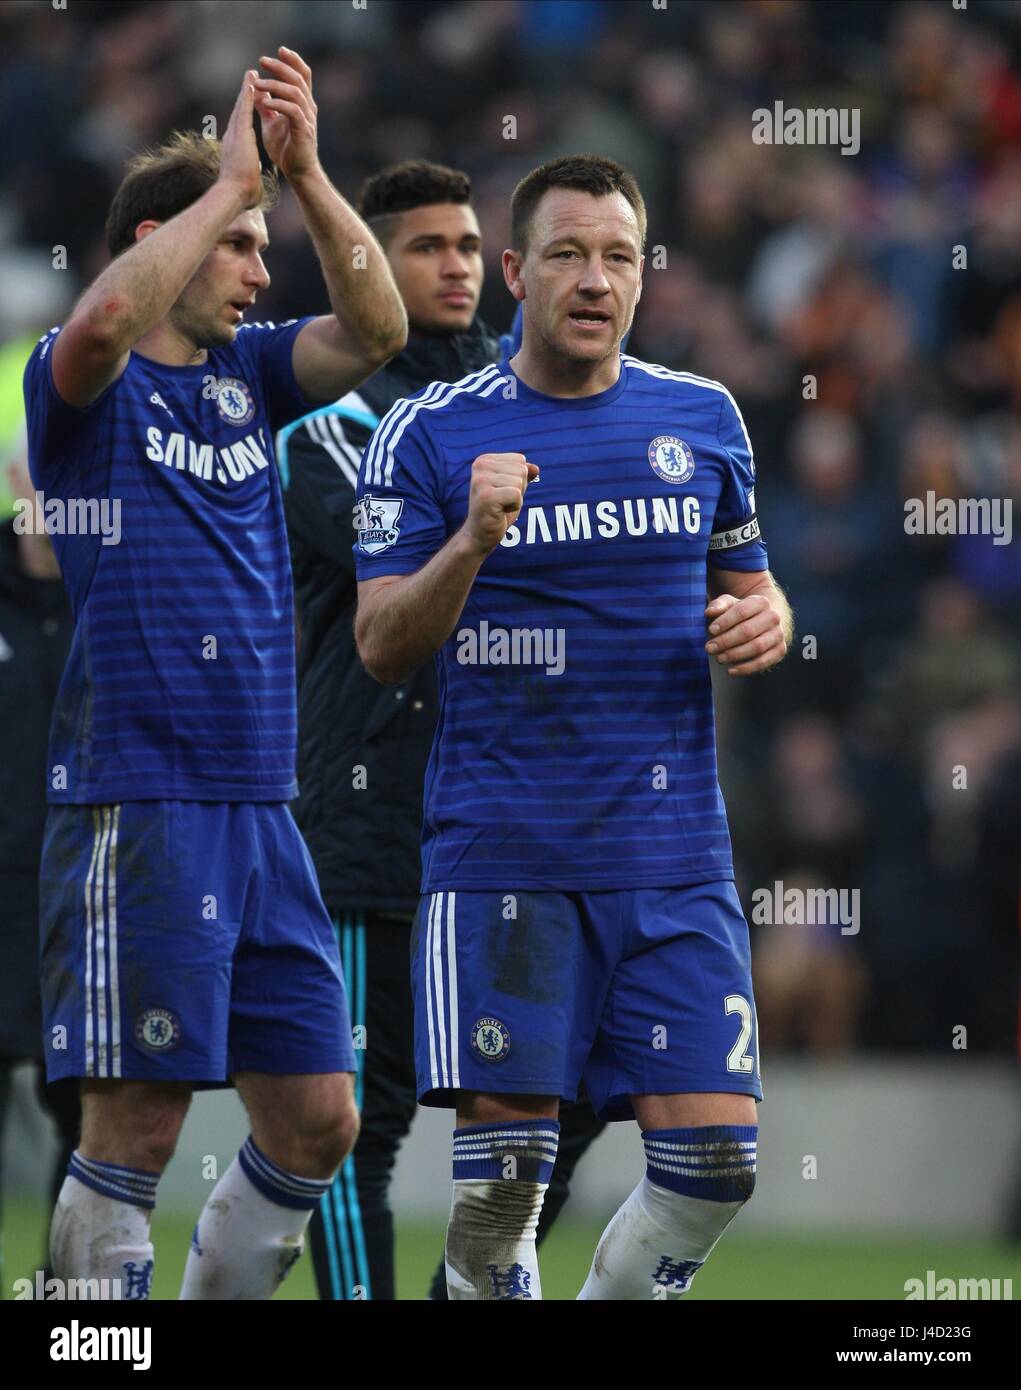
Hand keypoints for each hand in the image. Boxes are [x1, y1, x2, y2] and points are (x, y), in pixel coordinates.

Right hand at [219, 71, 263, 208]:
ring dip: (247, 89)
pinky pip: (245, 110)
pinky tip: (252, 82)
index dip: (245, 112)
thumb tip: (252, 190)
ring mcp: (235, 134)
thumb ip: (249, 180)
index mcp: (236, 149)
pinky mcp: (240, 134)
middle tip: (250, 79)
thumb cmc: (242, 195)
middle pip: (240, 111)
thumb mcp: (248, 184)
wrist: (233, 195)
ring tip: (251, 73)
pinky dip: (248, 96)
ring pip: (241, 107)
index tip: (251, 103)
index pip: (241, 126)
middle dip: (245, 95)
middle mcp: (232, 138)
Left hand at [254, 46, 318, 180]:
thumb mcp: (272, 122)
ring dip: (275, 85)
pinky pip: (293, 110)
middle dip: (280, 66)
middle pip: (298, 78)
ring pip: (295, 92)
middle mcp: (308, 108)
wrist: (298, 172)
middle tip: (262, 60)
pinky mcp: (303, 131)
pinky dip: (279, 104)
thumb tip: (256, 89)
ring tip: (258, 84)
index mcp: (302, 103)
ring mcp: (308, 119)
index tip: (279, 51)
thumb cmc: (286, 149)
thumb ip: (266, 105)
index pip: (302, 75)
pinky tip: (266, 103)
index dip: (292, 60)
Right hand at [463, 453, 539, 554]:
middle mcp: (480, 466)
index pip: (520, 460)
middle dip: (518, 488)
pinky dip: (514, 506)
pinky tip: (500, 511)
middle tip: (502, 501)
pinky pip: (516, 495)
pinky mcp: (486, 496)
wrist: (479, 534)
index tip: (502, 491)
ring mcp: (481, 481)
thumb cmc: (496, 510)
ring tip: (500, 506)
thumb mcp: (512, 488)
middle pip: (521, 470)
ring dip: (516, 498)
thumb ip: (523, 475)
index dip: (518, 479)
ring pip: (519, 482)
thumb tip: (536, 468)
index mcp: (484, 460)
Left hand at [704, 592, 786, 674]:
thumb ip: (719, 606)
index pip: (741, 611)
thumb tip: (710, 612)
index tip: (711, 630)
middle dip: (726, 641)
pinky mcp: (780, 651)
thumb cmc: (739, 614)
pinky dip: (746, 668)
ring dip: (735, 655)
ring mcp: (778, 634)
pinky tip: (731, 670)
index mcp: (760, 602)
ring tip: (719, 658)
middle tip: (710, 648)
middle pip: (748, 631)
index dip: (725, 622)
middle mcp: (773, 617)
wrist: (761, 622)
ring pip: (757, 647)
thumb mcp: (729, 605)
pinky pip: (763, 662)